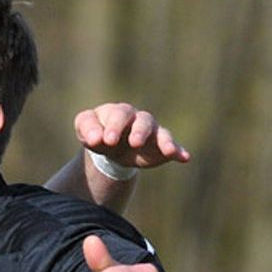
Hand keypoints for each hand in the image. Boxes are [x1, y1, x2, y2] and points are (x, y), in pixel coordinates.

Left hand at [74, 102, 189, 167]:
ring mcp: (150, 131)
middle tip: (134, 143)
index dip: (113, 127)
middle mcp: (137, 119)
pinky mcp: (160, 144)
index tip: (106, 141)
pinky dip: (178, 151)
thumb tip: (95, 139)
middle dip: (139, 131)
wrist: (109, 148)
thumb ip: (88, 132)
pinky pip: (172, 146)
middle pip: (141, 120)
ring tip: (167, 150)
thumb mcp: (86, 133)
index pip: (117, 115)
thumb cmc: (98, 135)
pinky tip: (184, 158)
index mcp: (117, 113)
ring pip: (159, 132)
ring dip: (163, 140)